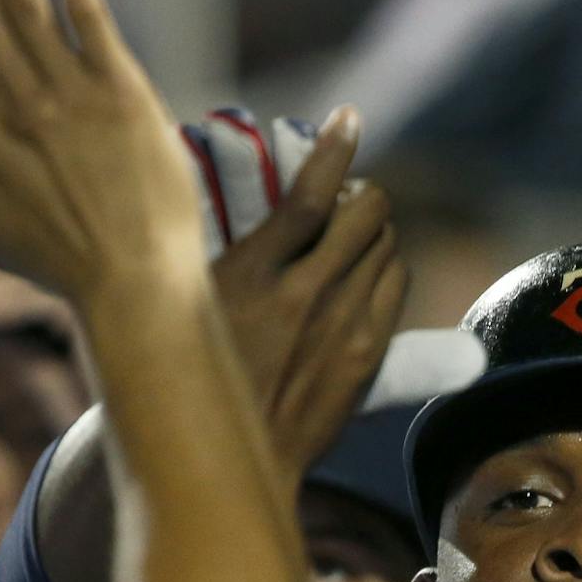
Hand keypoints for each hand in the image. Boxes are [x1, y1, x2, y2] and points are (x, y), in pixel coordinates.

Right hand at [209, 118, 407, 484]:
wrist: (225, 462)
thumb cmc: (188, 377)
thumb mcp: (187, 306)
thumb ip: (219, 253)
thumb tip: (232, 199)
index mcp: (248, 277)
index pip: (309, 196)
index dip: (336, 149)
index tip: (349, 119)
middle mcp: (303, 298)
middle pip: (366, 214)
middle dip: (361, 195)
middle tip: (344, 201)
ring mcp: (342, 330)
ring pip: (387, 247)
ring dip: (374, 231)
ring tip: (352, 239)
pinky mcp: (364, 360)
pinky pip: (394, 288)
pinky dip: (385, 268)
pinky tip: (365, 275)